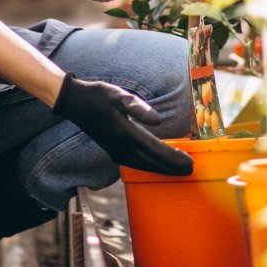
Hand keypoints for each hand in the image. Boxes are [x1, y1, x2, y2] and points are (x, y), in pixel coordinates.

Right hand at [52, 73, 193, 176]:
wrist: (74, 103)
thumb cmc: (98, 95)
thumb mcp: (118, 95)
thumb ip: (138, 107)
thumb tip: (159, 120)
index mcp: (125, 132)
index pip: (155, 149)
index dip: (173, 158)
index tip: (190, 162)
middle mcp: (121, 146)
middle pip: (152, 162)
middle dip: (172, 168)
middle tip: (191, 170)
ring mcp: (115, 151)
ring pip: (144, 166)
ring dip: (162, 170)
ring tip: (179, 171)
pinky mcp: (113, 151)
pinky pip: (136, 165)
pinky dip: (150, 167)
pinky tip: (158, 166)